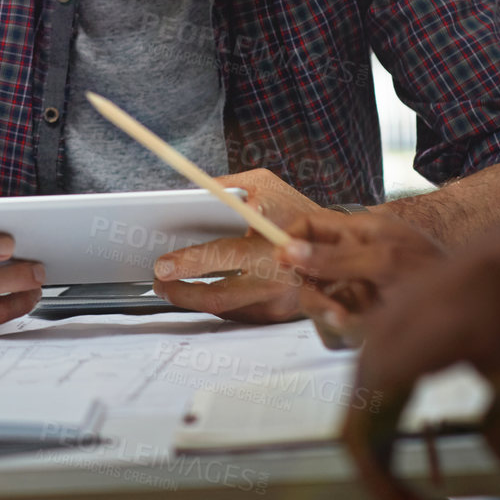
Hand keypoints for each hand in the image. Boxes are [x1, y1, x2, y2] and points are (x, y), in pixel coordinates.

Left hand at [151, 169, 320, 322]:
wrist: (340, 242)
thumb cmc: (296, 209)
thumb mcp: (264, 184)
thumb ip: (226, 186)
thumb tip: (187, 192)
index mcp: (272, 244)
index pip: (223, 257)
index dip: (189, 263)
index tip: (162, 265)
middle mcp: (277, 278)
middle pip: (219, 297)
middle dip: (181, 293)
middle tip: (159, 283)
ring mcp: (280, 301)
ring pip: (226, 311)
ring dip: (194, 301)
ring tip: (171, 288)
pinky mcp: (280, 315)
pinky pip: (239, 315)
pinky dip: (216, 305)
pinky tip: (200, 293)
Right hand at [273, 209, 445, 344]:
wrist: (479, 309)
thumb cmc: (437, 275)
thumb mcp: (384, 261)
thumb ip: (335, 258)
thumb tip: (287, 250)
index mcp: (360, 231)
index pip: (310, 225)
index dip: (289, 239)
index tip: (281, 262)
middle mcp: (355, 258)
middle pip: (307, 270)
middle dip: (314, 293)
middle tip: (333, 312)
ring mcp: (360, 288)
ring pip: (320, 302)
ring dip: (332, 317)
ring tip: (357, 325)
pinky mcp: (366, 316)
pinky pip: (339, 325)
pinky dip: (348, 332)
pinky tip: (367, 334)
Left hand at [341, 242, 499, 499]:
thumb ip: (494, 421)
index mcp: (401, 364)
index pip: (377, 428)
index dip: (390, 472)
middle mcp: (378, 363)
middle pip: (360, 439)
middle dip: (382, 488)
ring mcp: (375, 364)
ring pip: (355, 443)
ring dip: (381, 488)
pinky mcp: (380, 371)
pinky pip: (360, 436)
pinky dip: (378, 476)